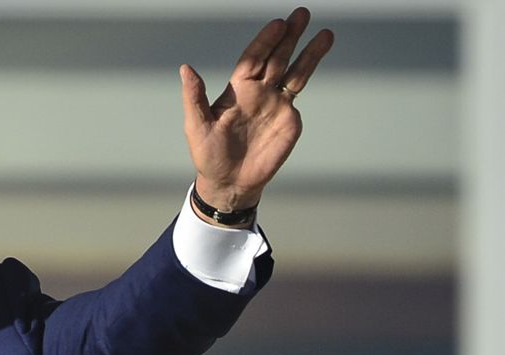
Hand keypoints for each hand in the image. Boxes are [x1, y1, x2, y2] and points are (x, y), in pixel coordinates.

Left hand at [180, 7, 332, 214]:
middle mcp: (258, 91)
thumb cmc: (208, 154)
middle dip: (289, 36)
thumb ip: (194, 97)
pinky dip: (309, 71)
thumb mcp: (196, 125)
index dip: (264, 42)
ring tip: (324, 33)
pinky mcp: (289, 118)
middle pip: (276, 58)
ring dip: (308, 52)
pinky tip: (318, 54)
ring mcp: (275, 103)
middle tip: (302, 13)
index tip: (277, 25)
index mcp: (236, 90)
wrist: (230, 181)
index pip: (253, 59)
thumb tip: (185, 68)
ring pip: (294, 70)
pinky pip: (298, 90)